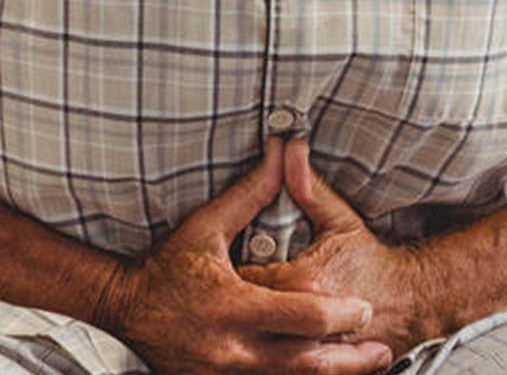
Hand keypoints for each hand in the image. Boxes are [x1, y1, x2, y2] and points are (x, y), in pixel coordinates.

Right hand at [100, 139, 395, 373]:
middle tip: (381, 348)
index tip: (364, 309)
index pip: (304, 317)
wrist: (124, 309)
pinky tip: (321, 373)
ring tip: (368, 364)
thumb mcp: (206, 227)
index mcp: (233, 306)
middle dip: (351, 359)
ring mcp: (227, 374)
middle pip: (309, 361)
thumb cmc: (166, 267)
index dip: (341, 316)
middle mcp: (234, 348)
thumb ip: (250, 196)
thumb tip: (283, 155)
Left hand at [236, 139, 444, 357]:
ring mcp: (317, 348)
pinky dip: (268, 358)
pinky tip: (256, 347)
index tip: (214, 267)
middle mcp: (309, 321)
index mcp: (306, 281)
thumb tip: (286, 149)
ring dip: (247, 336)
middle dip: (232, 306)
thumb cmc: (373, 261)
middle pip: (249, 315)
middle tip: (219, 297)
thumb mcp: (340, 220)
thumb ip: (308, 187)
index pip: (245, 277)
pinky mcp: (323, 366)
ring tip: (233, 323)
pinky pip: (284, 368)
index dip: (226, 272)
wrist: (414, 301)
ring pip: (264, 348)